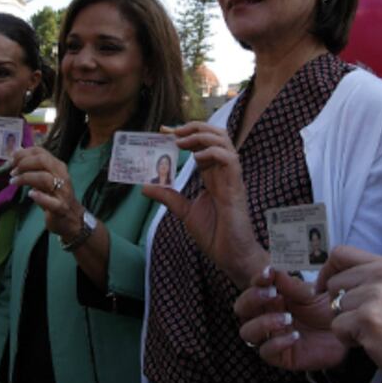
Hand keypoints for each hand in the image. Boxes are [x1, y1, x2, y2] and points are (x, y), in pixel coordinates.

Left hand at [10, 148, 82, 239]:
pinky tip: (31, 194)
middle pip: (43, 161)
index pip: (41, 152)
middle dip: (24, 163)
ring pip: (45, 178)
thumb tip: (16, 155)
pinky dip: (40, 197)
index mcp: (58, 166)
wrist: (72, 217)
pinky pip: (52, 202)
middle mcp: (62, 176)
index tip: (12, 159)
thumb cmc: (55, 196)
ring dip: (26, 178)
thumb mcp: (45, 178)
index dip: (24, 153)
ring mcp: (63, 192)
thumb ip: (34, 168)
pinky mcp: (61, 208)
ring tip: (14, 182)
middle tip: (12, 171)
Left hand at [142, 123, 266, 287]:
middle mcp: (223, 171)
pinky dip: (212, 152)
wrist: (230, 255)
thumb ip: (168, 197)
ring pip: (224, 141)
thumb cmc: (215, 234)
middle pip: (216, 135)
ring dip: (201, 135)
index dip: (184, 134)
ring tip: (181, 141)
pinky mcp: (236, 186)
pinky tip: (196, 158)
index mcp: (213, 175)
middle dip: (194, 127)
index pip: (201, 144)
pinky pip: (229, 159)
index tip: (163, 131)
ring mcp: (231, 177)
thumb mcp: (185, 212)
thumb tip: (145, 186)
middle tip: (172, 131)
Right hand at [235, 266, 347, 370]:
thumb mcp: (312, 294)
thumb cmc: (325, 310)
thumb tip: (275, 272)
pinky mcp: (279, 356)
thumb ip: (294, 286)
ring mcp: (270, 335)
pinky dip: (277, 343)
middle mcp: (266, 315)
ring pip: (247, 332)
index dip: (257, 279)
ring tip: (287, 318)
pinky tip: (295, 336)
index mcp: (271, 297)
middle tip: (273, 294)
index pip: (253, 286)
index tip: (269, 272)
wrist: (343, 332)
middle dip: (252, 299)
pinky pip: (265, 351)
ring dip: (263, 323)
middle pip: (241, 308)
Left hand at [316, 246, 381, 382]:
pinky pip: (338, 328)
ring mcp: (375, 296)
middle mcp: (381, 275)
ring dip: (347, 325)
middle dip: (341, 306)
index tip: (326, 289)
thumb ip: (369, 279)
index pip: (340, 253)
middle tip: (366, 322)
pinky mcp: (369, 320)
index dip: (327, 271)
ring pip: (335, 308)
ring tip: (374, 333)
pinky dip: (349, 340)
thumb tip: (333, 280)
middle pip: (334, 284)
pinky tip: (373, 343)